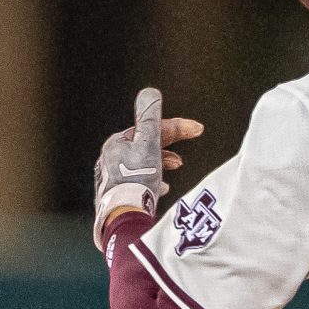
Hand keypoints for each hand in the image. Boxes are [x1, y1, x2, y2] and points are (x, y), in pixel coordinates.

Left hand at [92, 88, 205, 247]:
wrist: (125, 216)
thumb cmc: (138, 179)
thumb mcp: (148, 143)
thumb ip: (150, 117)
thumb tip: (150, 91)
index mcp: (117, 144)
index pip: (149, 130)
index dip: (177, 128)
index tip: (198, 129)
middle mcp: (110, 160)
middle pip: (143, 148)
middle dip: (167, 148)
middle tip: (182, 159)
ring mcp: (111, 181)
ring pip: (140, 167)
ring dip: (160, 166)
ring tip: (173, 171)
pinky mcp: (116, 199)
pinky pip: (136, 185)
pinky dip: (151, 183)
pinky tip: (159, 190)